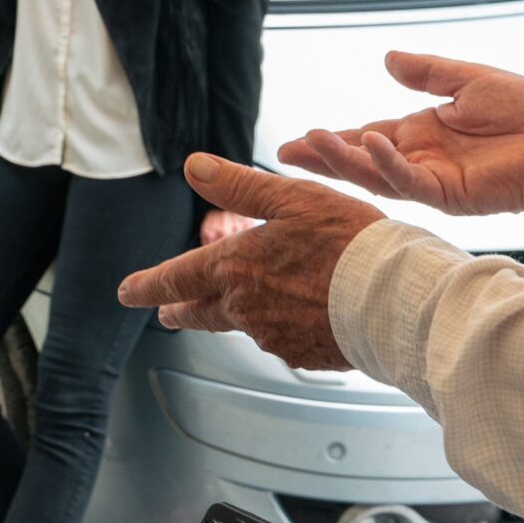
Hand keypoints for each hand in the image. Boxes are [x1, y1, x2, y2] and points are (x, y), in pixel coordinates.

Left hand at [118, 153, 383, 369]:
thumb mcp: (291, 198)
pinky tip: (304, 311)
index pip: (176, 279)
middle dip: (179, 310)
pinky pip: (280, 338)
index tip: (128, 292)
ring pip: (242, 323)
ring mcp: (272, 336)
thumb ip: (238, 185)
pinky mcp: (302, 355)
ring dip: (238, 312)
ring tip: (252, 300)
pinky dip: (282, 324)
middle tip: (166, 313)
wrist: (395, 299)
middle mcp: (245, 307)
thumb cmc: (349, 243)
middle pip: (198, 312)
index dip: (148, 285)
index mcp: (236, 266)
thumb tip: (193, 167)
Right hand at [278, 51, 523, 216]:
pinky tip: (373, 143)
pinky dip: (389, 164)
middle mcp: (420, 160)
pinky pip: (411, 182)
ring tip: (314, 144)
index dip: (334, 140)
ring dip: (345, 161)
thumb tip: (387, 59)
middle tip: (285, 154)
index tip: (299, 140)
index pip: (367, 137)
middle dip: (323, 159)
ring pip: (377, 176)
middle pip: (361, 162)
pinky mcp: (452, 194)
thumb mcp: (466, 79)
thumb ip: (426, 73)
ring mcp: (433, 180)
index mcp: (421, 134)